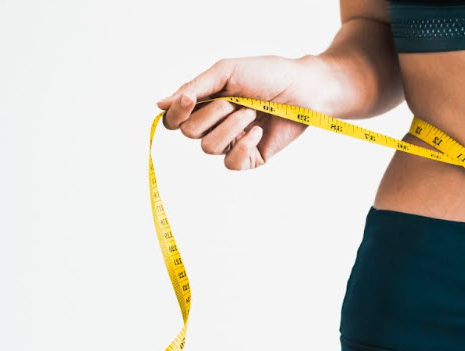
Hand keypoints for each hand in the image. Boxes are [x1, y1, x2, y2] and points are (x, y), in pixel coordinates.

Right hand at [155, 54, 329, 170]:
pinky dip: (243, 146)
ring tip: (252, 112)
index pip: (173, 119)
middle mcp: (214, 124)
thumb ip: (194, 87)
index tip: (190, 100)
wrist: (305, 89)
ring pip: (209, 148)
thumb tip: (159, 104)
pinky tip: (258, 132)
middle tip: (236, 100)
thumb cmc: (268, 74)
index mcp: (205, 103)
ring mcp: (232, 142)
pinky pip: (231, 164)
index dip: (176, 113)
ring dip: (230, 126)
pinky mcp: (250, 158)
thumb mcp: (226, 72)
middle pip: (188, 132)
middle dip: (212, 114)